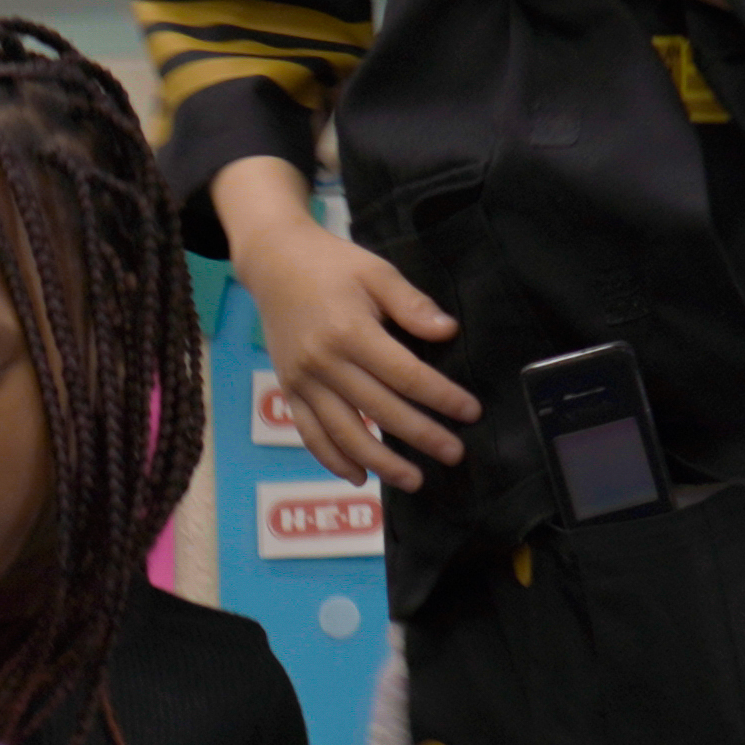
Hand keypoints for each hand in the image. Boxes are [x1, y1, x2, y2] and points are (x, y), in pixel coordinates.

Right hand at [218, 173, 470, 487]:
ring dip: (381, 463)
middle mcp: (323, 363)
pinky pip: (310, 435)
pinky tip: (360, 477)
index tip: (471, 413)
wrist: (274, 263)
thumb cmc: (333, 265)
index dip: (441, 397)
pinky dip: (333, 460)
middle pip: (380, 410)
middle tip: (455, 455)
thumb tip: (448, 332)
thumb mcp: (376, 272)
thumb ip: (412, 304)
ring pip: (345, 433)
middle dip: (422, 436)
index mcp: (350, 331)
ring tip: (414, 481)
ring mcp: (302, 382)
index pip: (405, 375)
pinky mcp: (289, 391)